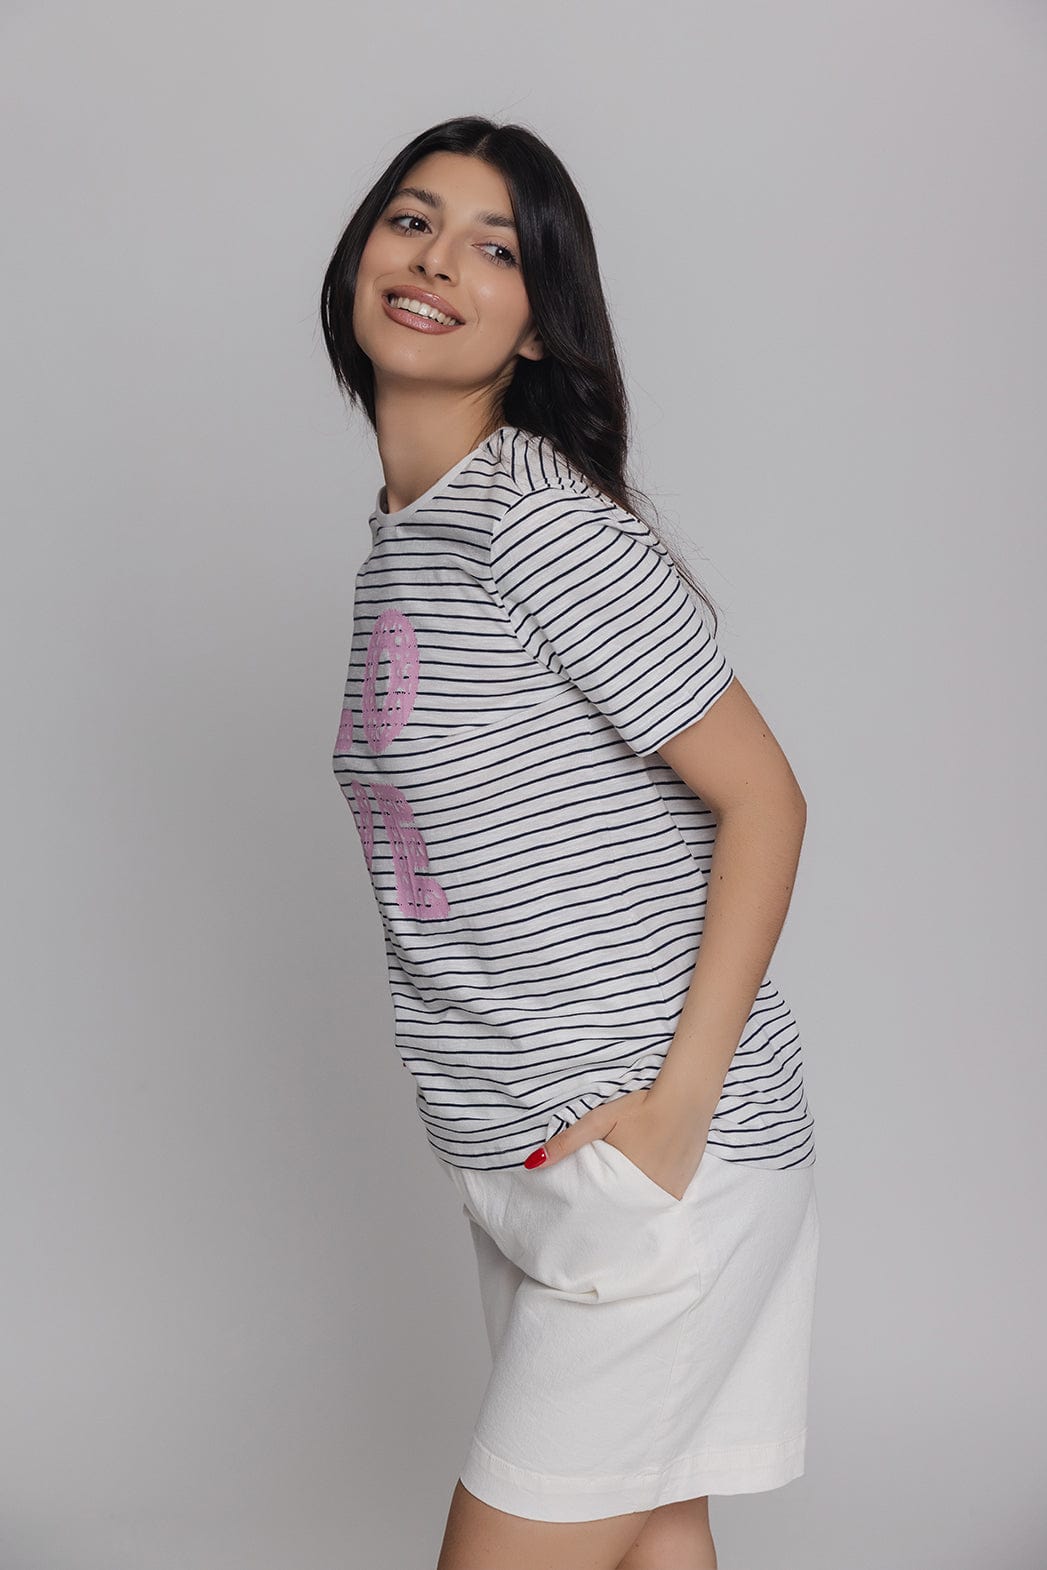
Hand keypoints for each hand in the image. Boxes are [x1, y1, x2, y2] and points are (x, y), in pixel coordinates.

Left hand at [522, 1088, 711, 1199]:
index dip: (588, 1209)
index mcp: (621, 1179)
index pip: (598, 1206)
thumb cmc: (640, 1107)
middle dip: (607, 1211)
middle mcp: (645, 1193)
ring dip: (629, 1208)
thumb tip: (531, 1163)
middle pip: (619, 1211)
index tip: (579, 1213)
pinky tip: (643, 1193)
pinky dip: (649, 1202)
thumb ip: (567, 1142)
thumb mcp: (599, 1120)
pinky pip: (659, 1205)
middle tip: (598, 1208)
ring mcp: (665, 1194)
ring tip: (618, 1201)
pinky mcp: (680, 1190)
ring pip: (640, 1211)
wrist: (685, 1098)